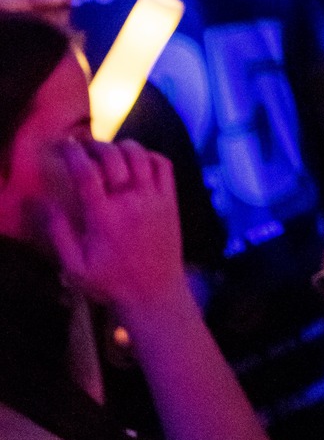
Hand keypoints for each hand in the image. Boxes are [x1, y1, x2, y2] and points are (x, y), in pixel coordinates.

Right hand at [43, 140, 186, 322]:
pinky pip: (163, 164)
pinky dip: (149, 155)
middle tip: (83, 146)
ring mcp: (154, 198)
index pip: (86, 173)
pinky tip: (136, 160)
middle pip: (113, 156)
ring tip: (107, 151)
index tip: (64, 145)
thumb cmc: (110, 283)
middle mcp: (130, 202)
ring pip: (139, 155)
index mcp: (103, 217)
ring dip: (121, 146)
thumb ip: (56, 232)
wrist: (154, 294)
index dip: (73, 153)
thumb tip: (36, 202)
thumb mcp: (74, 266)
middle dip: (94, 145)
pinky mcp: (171, 200)